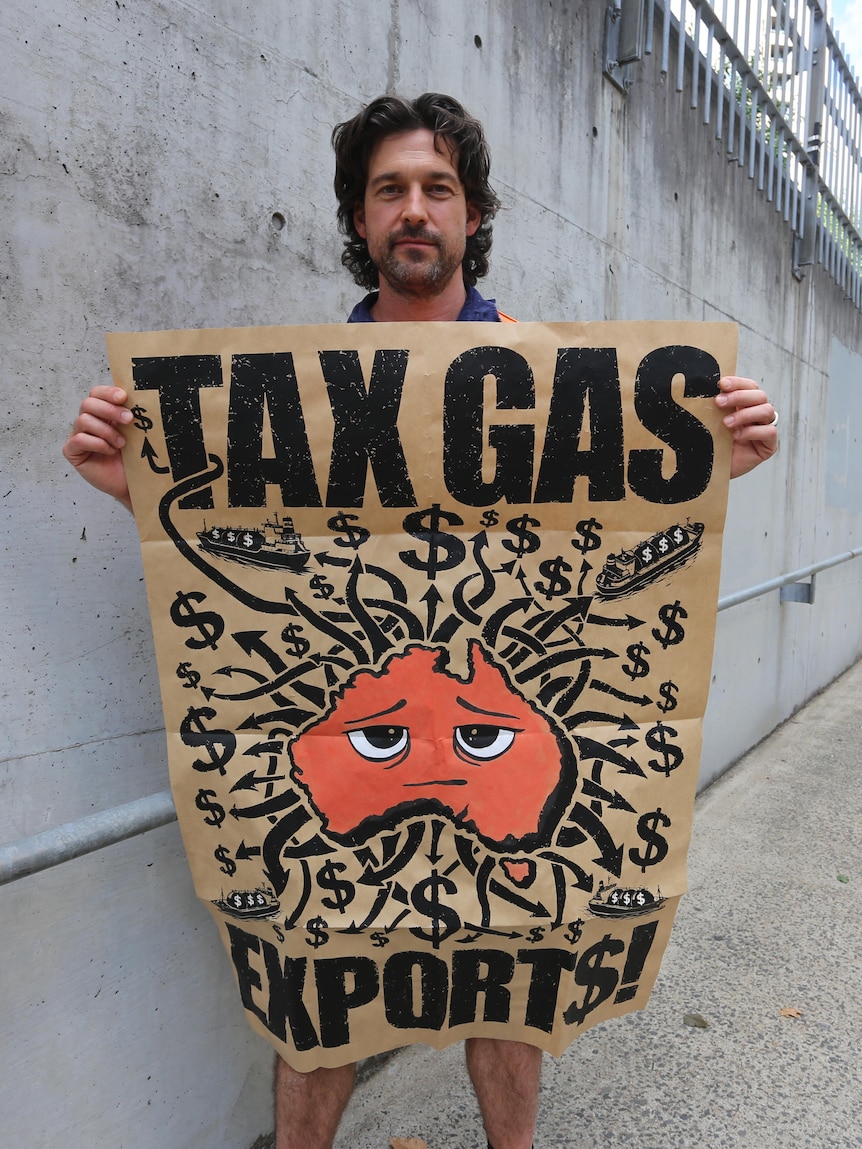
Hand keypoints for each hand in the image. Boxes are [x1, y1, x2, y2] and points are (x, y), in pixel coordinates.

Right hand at [62, 386, 132, 508]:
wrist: (134, 483)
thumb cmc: (134, 458)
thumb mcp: (135, 432)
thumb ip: (130, 414)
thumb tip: (138, 397)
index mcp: (102, 413)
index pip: (96, 393)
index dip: (108, 393)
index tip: (124, 397)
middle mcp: (88, 421)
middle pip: (88, 403)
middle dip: (110, 410)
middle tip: (129, 420)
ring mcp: (78, 435)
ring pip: (83, 420)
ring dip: (106, 431)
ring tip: (122, 444)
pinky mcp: (72, 452)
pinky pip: (79, 440)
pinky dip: (97, 444)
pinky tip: (110, 451)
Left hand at [715, 376, 777, 478]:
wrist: (710, 469)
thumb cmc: (712, 444)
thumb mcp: (711, 421)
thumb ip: (716, 406)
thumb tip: (708, 389)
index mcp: (745, 405)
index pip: (749, 386)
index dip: (738, 383)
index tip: (721, 384)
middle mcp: (757, 414)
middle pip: (759, 395)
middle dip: (739, 396)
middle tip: (719, 403)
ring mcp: (764, 428)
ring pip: (767, 410)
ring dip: (745, 414)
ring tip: (726, 424)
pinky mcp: (768, 445)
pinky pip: (769, 432)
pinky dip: (753, 432)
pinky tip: (737, 436)